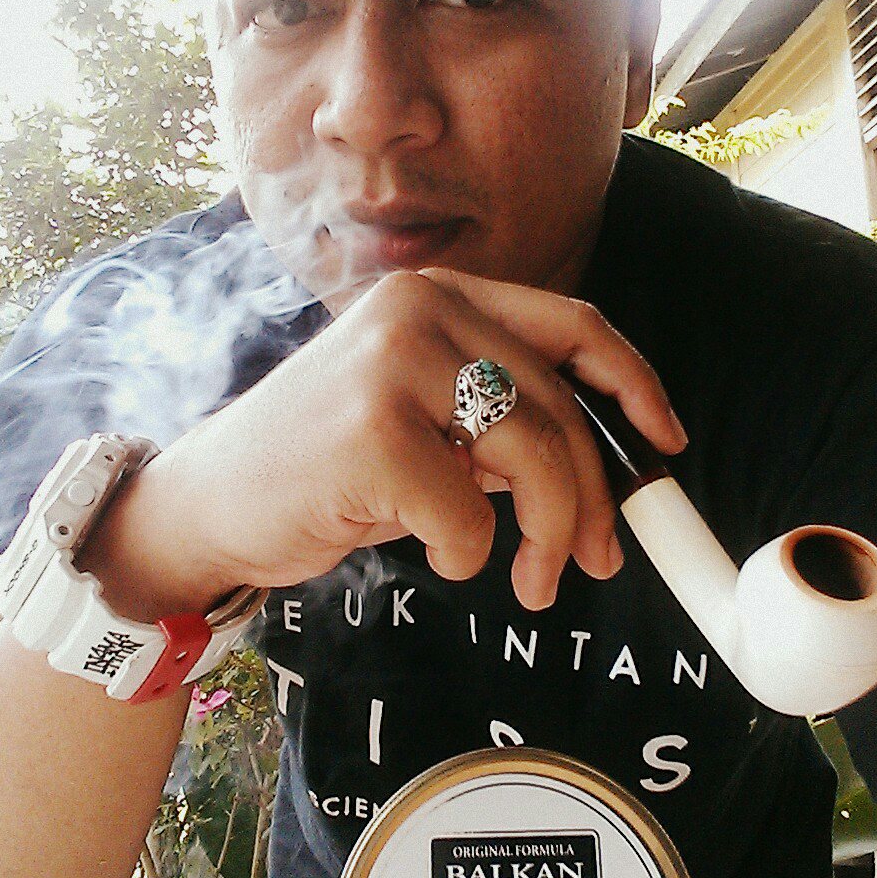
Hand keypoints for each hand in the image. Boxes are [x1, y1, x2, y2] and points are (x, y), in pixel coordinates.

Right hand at [102, 268, 686, 615]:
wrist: (210, 506)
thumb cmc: (324, 470)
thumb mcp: (421, 422)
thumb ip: (498, 420)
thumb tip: (601, 474)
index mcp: (438, 296)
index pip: (572, 324)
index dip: (635, 385)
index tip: (666, 446)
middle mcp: (418, 309)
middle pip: (558, 405)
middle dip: (594, 498)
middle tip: (597, 560)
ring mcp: (390, 363)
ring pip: (531, 454)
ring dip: (549, 535)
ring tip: (535, 582)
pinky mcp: (370, 433)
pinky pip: (467, 513)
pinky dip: (468, 555)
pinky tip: (436, 554)